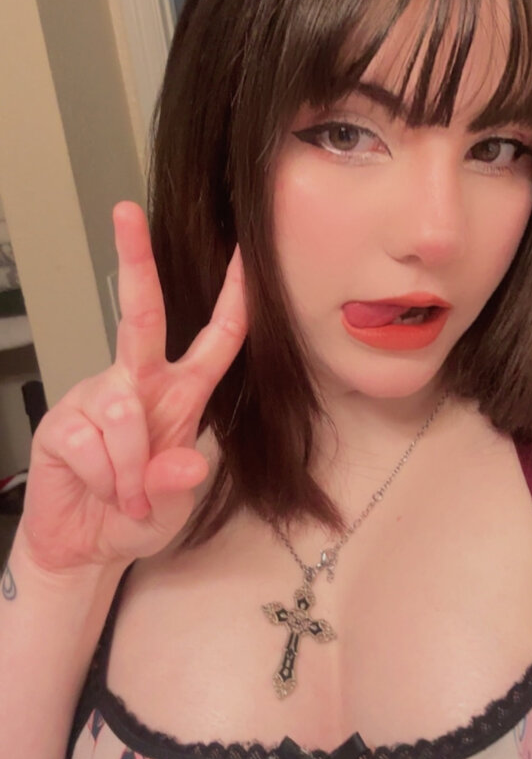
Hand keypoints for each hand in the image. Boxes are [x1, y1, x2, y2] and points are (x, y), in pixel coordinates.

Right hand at [20, 201, 247, 572]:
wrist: (82, 545)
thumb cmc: (135, 514)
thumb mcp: (173, 506)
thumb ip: (178, 484)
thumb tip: (187, 463)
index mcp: (180, 395)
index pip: (214, 340)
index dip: (233, 299)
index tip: (242, 253)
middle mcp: (137, 385)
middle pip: (140, 316)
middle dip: (136, 262)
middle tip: (127, 213)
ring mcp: (96, 399)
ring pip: (123, 412)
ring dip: (131, 468)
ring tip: (127, 495)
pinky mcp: (62, 424)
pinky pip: (91, 444)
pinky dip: (106, 479)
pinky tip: (100, 489)